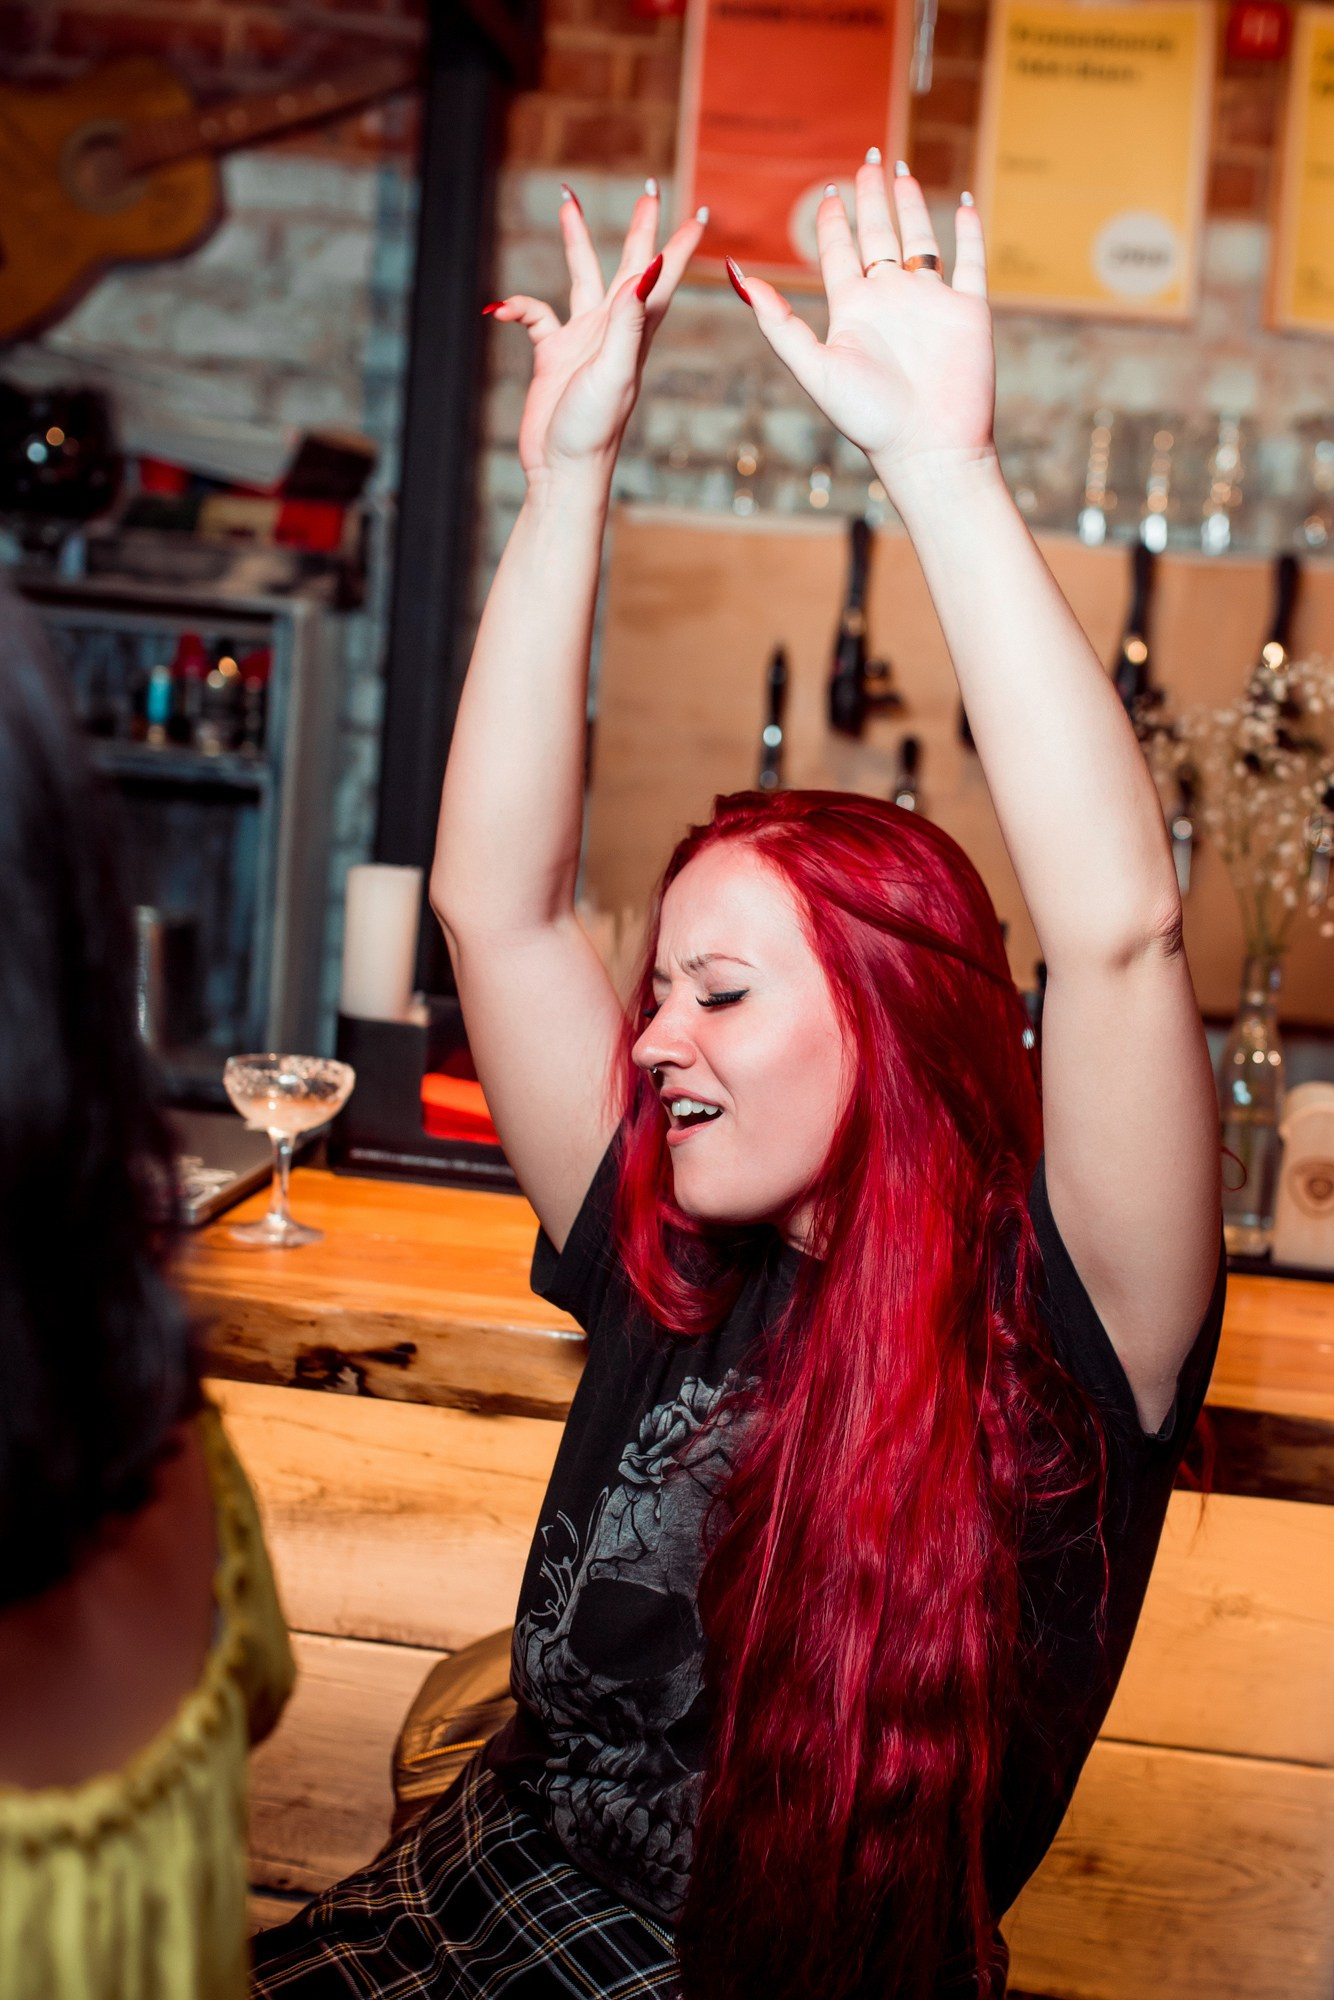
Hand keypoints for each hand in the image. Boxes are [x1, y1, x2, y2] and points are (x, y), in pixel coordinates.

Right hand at [489, 185, 704, 482]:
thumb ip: (629, 320)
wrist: (563, 469)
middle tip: (647, 189)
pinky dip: (519, 306)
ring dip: (575, 242)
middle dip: (638, 226)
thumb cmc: (593, 430)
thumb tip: (646, 269)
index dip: (680, 243)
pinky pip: (536, 317)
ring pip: (582, 278)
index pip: (662, 275)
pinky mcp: (554, 356)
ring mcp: (582, 340)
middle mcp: (613, 329)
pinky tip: (502, 309)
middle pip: (629, 264)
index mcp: (635, 329)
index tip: (700, 212)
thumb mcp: (614, 370)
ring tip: (567, 204)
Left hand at [732, 161, 994, 494]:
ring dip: (911, 205)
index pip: (840, 253)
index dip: (833, 221)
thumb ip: (777, 321)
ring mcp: (929, 303)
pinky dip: (969, 231)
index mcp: (852, 310)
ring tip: (900, 171)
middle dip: (870, 198)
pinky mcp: (968, 310)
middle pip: (878, 236)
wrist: (926, 447)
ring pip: (920, 240)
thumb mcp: (812, 366)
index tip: (829, 191)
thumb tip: (736, 275)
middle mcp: (890, 301)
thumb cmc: (868, 417)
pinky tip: (965, 202)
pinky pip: (970, 260)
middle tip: (866, 159)